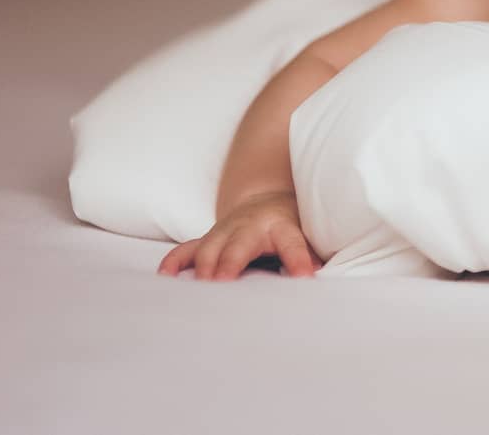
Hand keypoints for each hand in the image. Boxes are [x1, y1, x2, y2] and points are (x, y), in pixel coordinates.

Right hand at [157, 191, 321, 279]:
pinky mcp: (209, 239)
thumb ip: (313, 255)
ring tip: (197, 289)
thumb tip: (324, 282)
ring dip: (202, 267)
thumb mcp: (308, 234)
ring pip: (209, 247)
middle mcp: (249, 227)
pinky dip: (175, 262)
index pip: (293, 243)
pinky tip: (164, 277)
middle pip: (239, 245)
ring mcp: (225, 232)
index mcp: (281, 227)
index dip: (299, 261)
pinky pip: (187, 249)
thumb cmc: (291, 224)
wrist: (269, 200)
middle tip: (223, 283)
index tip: (305, 279)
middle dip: (230, 263)